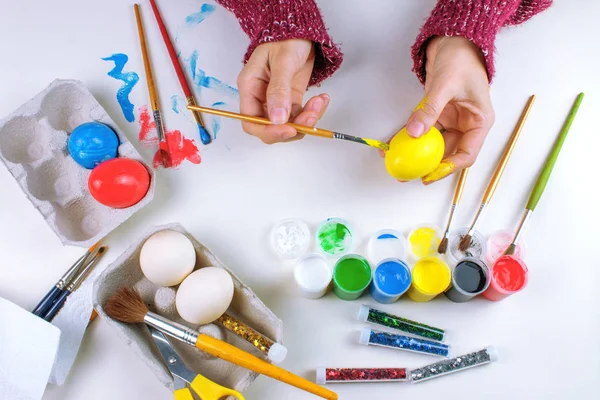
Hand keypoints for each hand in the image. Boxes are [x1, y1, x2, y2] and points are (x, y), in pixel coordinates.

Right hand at [237, 39, 329, 143]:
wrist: (300, 29)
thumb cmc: (286, 38)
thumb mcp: (283, 62)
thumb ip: (279, 91)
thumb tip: (277, 119)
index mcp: (250, 87)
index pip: (251, 122)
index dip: (269, 131)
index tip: (289, 130)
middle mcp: (260, 98)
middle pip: (271, 128)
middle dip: (292, 127)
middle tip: (311, 117)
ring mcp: (276, 100)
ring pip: (289, 124)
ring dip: (306, 120)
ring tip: (319, 102)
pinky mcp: (291, 99)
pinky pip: (300, 115)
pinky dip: (312, 112)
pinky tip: (321, 100)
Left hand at [405, 36, 494, 183]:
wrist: (454, 41)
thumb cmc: (461, 60)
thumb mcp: (445, 86)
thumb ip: (430, 110)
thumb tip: (415, 132)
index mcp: (479, 122)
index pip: (466, 154)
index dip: (448, 168)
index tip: (429, 175)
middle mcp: (467, 125)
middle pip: (448, 152)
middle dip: (427, 164)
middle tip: (408, 173)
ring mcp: (452, 120)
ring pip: (434, 143)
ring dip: (416, 152)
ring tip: (397, 159)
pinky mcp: (438, 115)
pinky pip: (423, 130)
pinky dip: (410, 136)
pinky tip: (395, 142)